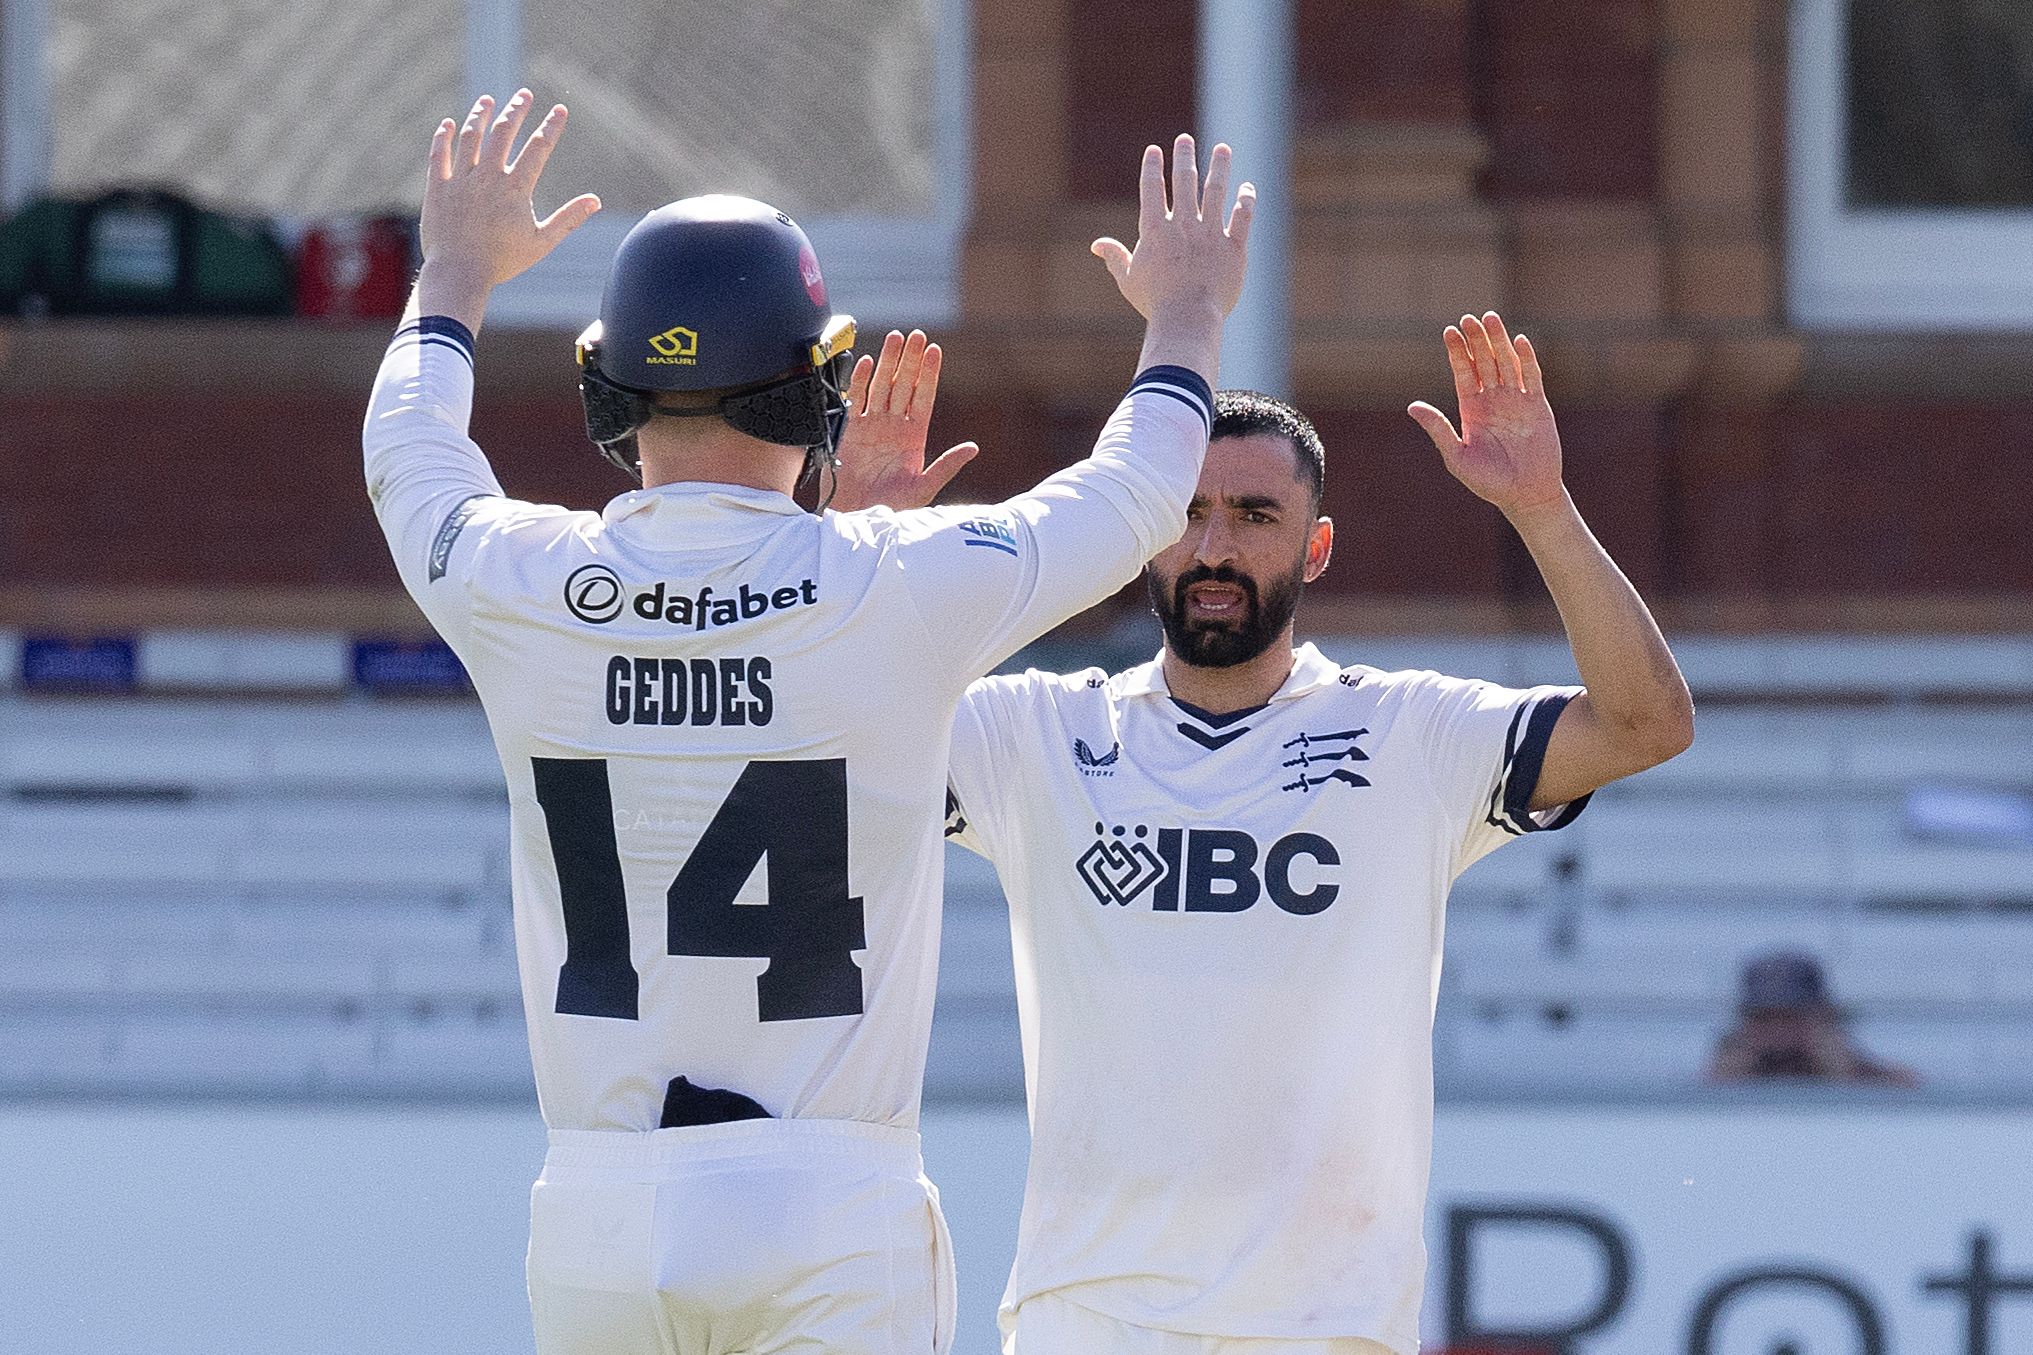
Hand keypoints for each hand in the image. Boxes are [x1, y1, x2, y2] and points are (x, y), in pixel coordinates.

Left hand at [421, 90, 601, 289]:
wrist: (460, 273)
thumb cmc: (503, 261)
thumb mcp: (542, 242)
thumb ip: (568, 218)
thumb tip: (594, 201)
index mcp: (516, 189)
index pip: (538, 148)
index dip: (551, 126)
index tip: (559, 110)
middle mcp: (488, 177)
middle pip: (504, 132)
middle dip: (516, 109)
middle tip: (524, 94)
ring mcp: (460, 179)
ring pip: (471, 136)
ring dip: (481, 114)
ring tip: (488, 100)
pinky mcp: (438, 187)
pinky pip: (439, 154)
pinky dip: (444, 136)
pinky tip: (449, 124)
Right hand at [829, 329, 979, 511]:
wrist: (855, 515)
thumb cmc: (890, 506)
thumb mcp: (924, 488)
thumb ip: (947, 466)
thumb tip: (974, 448)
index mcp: (913, 436)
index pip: (924, 397)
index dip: (929, 374)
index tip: (935, 350)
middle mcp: (893, 425)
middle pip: (904, 384)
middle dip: (910, 360)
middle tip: (916, 335)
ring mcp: (871, 424)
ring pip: (881, 385)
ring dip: (889, 362)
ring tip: (896, 338)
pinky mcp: (849, 429)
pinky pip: (855, 398)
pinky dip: (861, 380)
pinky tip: (868, 362)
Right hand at [1092, 135, 1253, 322]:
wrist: (1187, 320)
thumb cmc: (1154, 303)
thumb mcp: (1129, 280)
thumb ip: (1115, 258)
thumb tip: (1097, 245)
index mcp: (1156, 230)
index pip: (1152, 189)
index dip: (1152, 167)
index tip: (1154, 150)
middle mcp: (1184, 225)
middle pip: (1184, 182)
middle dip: (1184, 157)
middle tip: (1185, 139)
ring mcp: (1211, 234)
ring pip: (1216, 192)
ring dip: (1219, 167)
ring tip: (1223, 149)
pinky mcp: (1234, 248)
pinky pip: (1242, 218)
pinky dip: (1246, 200)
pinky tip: (1247, 187)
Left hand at [1408, 313, 1565, 518]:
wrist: (1525, 495)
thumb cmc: (1489, 482)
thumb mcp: (1457, 456)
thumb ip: (1438, 429)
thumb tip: (1412, 406)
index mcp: (1471, 410)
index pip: (1463, 373)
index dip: (1457, 352)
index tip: (1449, 331)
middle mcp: (1493, 400)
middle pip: (1484, 362)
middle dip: (1476, 340)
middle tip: (1469, 318)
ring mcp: (1516, 401)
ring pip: (1506, 364)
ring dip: (1498, 341)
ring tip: (1490, 318)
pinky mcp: (1538, 406)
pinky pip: (1532, 377)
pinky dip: (1526, 359)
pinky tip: (1519, 341)